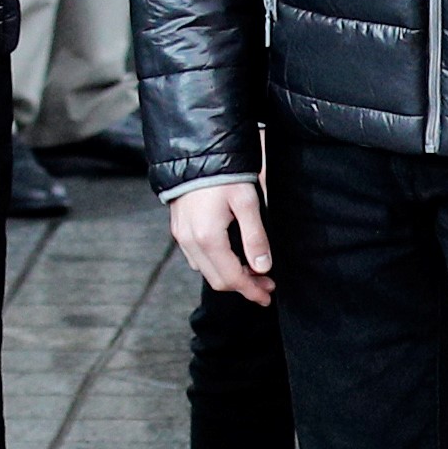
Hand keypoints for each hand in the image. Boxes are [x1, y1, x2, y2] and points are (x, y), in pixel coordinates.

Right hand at [169, 179, 274, 304]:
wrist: (195, 153)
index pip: (232, 278)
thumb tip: (263, 268)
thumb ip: (255, 237)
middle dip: (243, 287)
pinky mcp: (179, 229)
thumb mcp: (247, 202)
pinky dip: (215, 264)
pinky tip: (232, 258)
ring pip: (206, 270)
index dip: (252, 291)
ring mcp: (182, 236)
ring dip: (229, 277)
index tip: (268, 296)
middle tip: (266, 285)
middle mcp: (190, 242)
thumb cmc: (224, 174)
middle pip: (217, 280)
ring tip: (253, 273)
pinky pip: (196, 258)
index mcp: (208, 238)